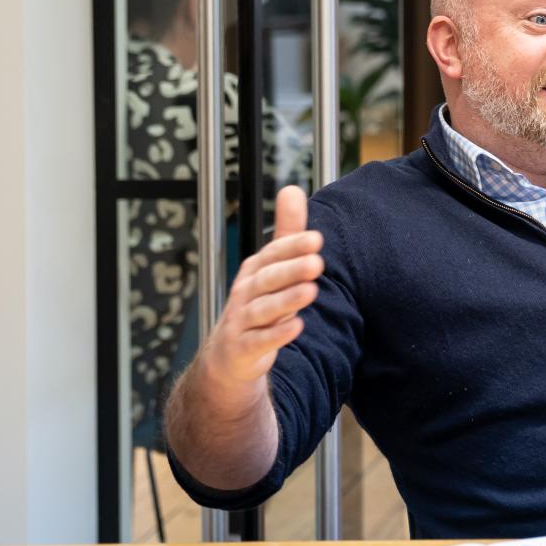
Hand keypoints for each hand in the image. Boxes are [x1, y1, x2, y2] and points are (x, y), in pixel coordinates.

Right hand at [197, 185, 322, 387]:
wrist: (229, 356)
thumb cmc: (257, 304)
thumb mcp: (272, 267)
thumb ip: (287, 232)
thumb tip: (292, 189)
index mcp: (255, 271)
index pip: (273, 254)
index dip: (292, 247)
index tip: (316, 239)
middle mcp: (246, 293)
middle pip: (268, 279)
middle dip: (291, 270)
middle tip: (317, 262)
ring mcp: (242, 321)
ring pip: (264, 309)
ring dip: (287, 300)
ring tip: (311, 291)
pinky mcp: (243, 348)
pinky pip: (259, 341)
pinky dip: (276, 335)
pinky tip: (296, 327)